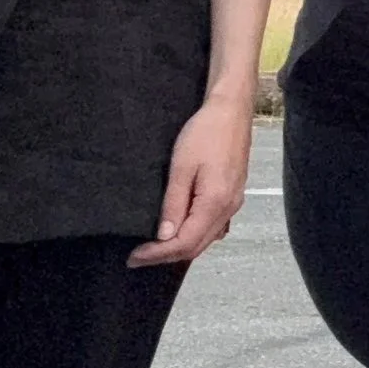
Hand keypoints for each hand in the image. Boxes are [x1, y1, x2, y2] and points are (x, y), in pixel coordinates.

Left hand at [131, 96, 251, 267]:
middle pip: (197, 246)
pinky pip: (214, 227)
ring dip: (181, 247)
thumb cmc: (205, 133)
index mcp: (215, 203)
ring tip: (155, 248)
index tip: (134, 256)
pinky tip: (181, 232)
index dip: (158, 254)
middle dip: (166, 255)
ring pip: (206, 238)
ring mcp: (234, 203)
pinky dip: (195, 236)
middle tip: (138, 256)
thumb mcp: (181, 167)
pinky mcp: (233, 195)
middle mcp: (228, 209)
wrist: (231, 110)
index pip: (184, 242)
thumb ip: (174, 204)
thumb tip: (164, 236)